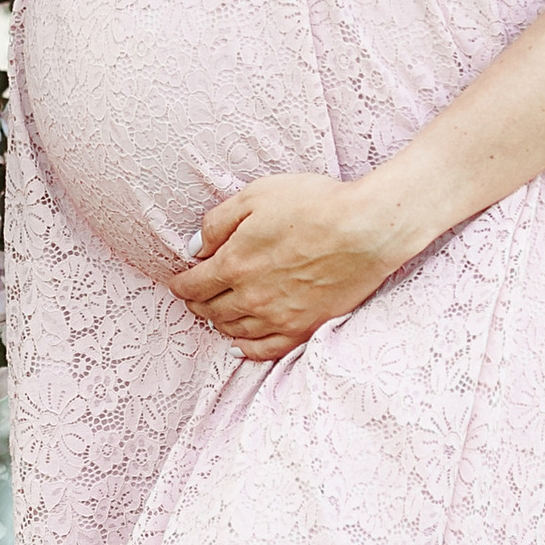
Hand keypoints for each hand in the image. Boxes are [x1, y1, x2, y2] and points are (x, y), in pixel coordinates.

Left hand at [170, 170, 429, 358]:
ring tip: (217, 314)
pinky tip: (241, 345)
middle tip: (196, 297)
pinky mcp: (305, 328)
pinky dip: (248, 350)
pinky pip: (267, 349)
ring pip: (235, 330)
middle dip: (197, 303)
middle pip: (211, 310)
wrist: (365, 229)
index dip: (180, 284)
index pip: (193, 284)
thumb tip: (195, 249)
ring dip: (220, 323)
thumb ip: (218, 222)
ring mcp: (278, 317)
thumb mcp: (256, 195)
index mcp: (233, 264)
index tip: (178, 282)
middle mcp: (251, 297)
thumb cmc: (314, 204)